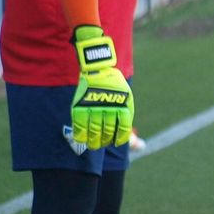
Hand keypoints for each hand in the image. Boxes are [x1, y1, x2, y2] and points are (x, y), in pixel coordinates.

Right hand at [69, 25, 133, 149]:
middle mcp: (109, 107)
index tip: (116, 143)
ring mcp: (95, 105)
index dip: (119, 138)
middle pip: (107, 130)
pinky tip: (81, 138)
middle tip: (100, 145)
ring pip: (94, 129)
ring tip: (92, 145)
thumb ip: (126, 117)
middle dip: (104, 141)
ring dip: (93, 140)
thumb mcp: (126, 99)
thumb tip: (133, 141)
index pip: (123, 128)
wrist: (100, 68)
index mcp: (123, 105)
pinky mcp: (81, 104)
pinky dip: (80, 133)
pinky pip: (80, 123)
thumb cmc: (115, 87)